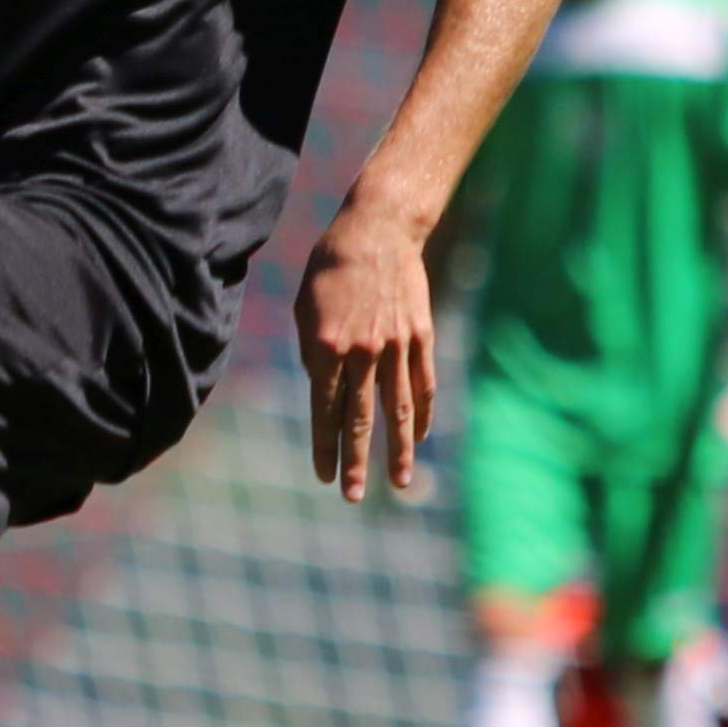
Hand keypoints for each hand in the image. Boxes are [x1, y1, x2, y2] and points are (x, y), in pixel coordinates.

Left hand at [296, 206, 436, 502]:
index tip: (322, 475)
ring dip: (398, 449)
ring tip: (399, 482)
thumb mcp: (305, 307)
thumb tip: (321, 390)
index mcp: (325, 346)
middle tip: (351, 496)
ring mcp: (395, 346)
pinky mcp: (420, 337)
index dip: (323, 446)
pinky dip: (422, 414)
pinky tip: (420, 438)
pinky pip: (422, 385)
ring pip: (396, 410)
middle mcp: (361, 352)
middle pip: (358, 419)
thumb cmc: (330, 267)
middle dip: (355, 461)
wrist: (377, 230)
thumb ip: (311, 353)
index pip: (324, 410)